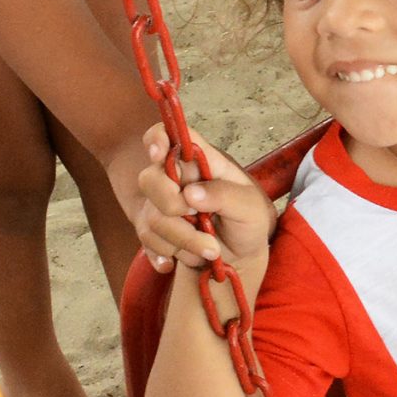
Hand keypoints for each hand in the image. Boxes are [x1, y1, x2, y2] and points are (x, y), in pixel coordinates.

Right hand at [133, 124, 272, 274]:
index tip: (159, 154)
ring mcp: (162, 206)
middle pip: (150, 179)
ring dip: (181, 238)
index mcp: (201, 162)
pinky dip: (164, 254)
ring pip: (151, 217)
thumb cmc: (248, 221)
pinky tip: (179, 261)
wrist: (242, 257)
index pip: (169, 135)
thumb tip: (191, 194)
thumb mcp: (250, 206)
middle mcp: (176, 180)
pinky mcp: (155, 233)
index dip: (157, 138)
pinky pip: (146, 242)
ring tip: (211, 247)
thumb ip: (225, 195)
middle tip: (200, 216)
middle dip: (172, 205)